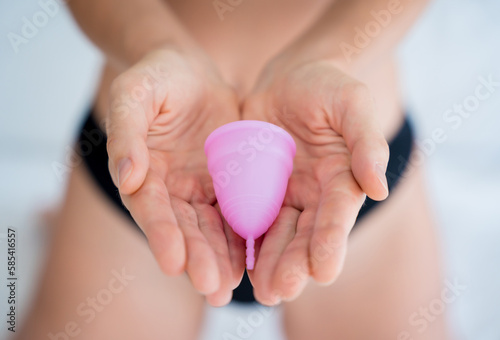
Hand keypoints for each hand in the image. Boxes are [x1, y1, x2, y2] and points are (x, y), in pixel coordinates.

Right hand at [106, 47, 244, 305]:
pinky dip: (240, 236)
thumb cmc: (157, 77)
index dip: (161, 235)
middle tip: (212, 289)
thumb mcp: (135, 95)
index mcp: (142, 171)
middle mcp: (169, 187)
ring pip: (209, 228)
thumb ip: (127, 133)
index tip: (173, 262)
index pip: (150, 208)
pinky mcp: (226, 182)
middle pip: (183, 228)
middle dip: (196, 258)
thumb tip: (126, 177)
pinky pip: (234, 211)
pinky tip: (250, 260)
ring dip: (219, 259)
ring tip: (230, 288)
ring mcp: (198, 187)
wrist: (189, 68)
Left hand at [242, 60, 389, 304]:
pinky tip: (235, 262)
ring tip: (260, 291)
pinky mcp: (256, 188)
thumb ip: (366, 143)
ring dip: (268, 263)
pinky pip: (248, 216)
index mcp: (341, 179)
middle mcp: (314, 194)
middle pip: (304, 235)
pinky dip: (243, 240)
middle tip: (279, 291)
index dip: (330, 242)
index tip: (323, 272)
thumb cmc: (327, 86)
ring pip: (276, 235)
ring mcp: (284, 194)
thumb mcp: (352, 104)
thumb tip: (379, 187)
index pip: (336, 216)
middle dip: (293, 263)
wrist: (290, 76)